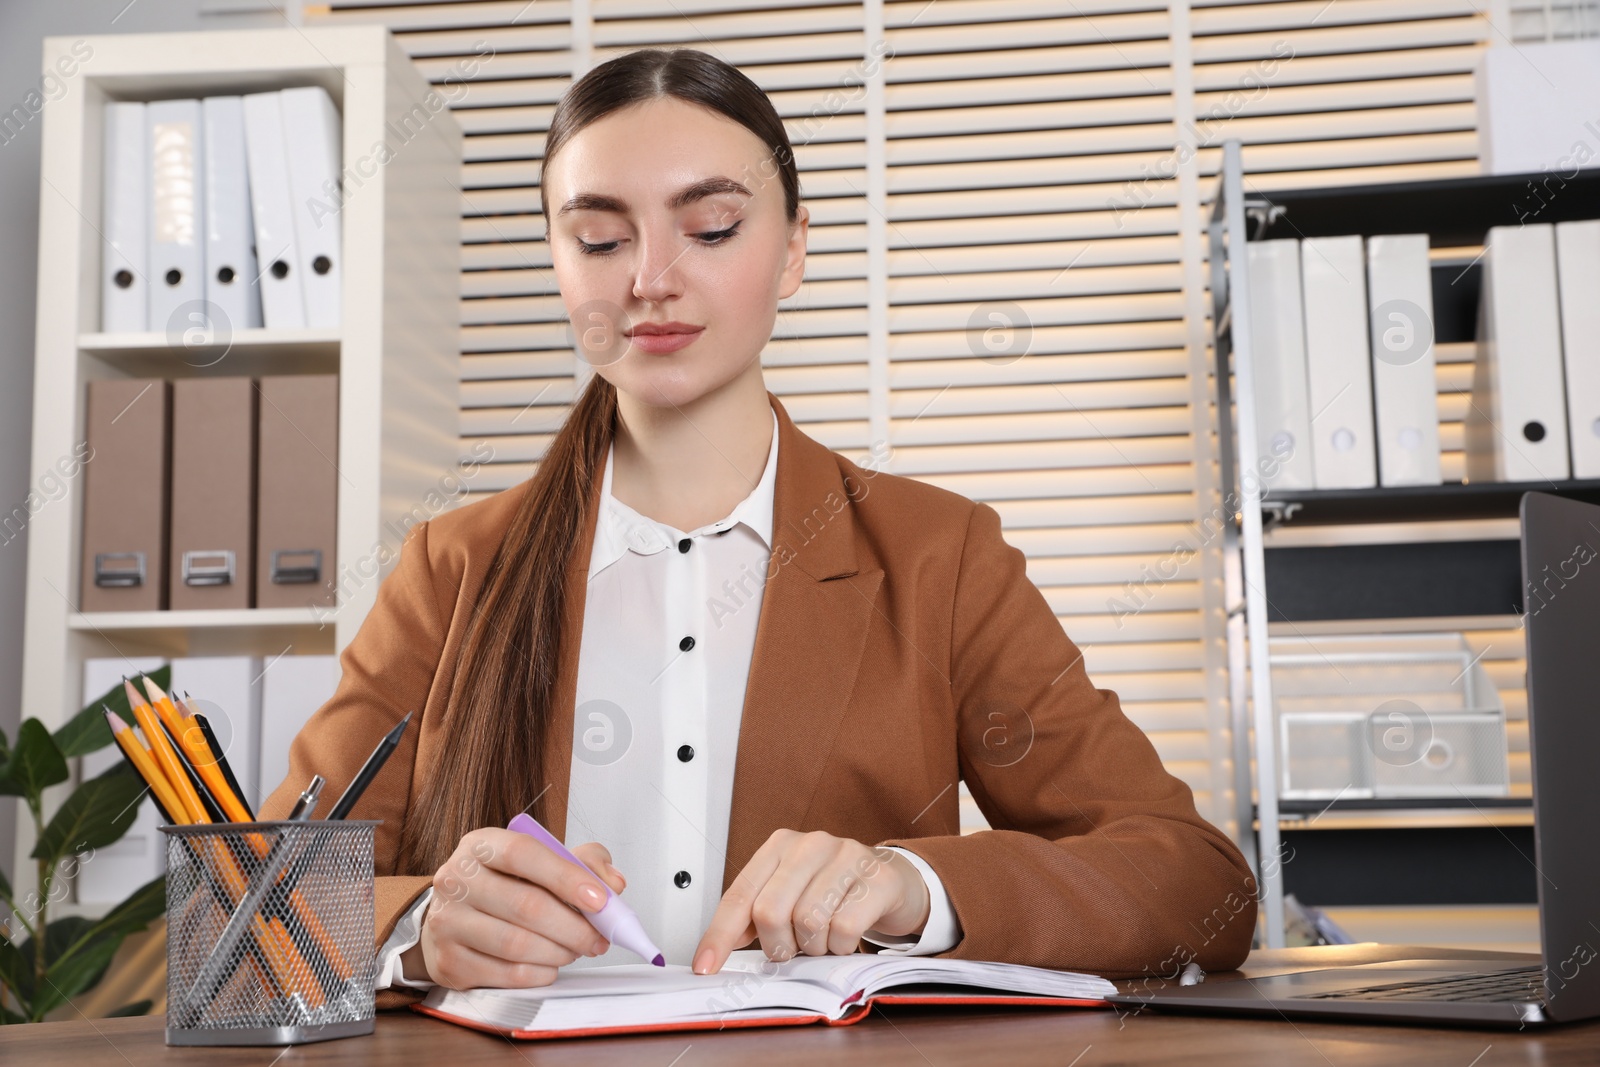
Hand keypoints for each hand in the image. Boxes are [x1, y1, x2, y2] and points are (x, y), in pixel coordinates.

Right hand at [400, 827, 626, 988]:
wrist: (453, 917)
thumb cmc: (506, 885)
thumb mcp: (542, 859)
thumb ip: (584, 862)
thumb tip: (614, 883)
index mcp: (481, 845)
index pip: (523, 854)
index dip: (566, 877)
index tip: (601, 900)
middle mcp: (456, 879)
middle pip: (525, 905)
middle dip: (574, 927)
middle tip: (599, 938)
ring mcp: (447, 922)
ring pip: (517, 944)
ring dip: (560, 952)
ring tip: (576, 950)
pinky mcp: (450, 961)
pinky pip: (507, 974)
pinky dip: (540, 973)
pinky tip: (551, 965)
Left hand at [691, 829, 929, 974]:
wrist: (890, 880)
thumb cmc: (832, 891)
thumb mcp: (788, 895)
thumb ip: (752, 918)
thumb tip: (713, 953)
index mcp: (779, 846)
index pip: (739, 895)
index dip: (719, 935)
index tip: (705, 967)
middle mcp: (810, 844)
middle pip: (771, 911)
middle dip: (778, 945)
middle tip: (791, 949)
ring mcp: (847, 856)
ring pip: (808, 921)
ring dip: (813, 946)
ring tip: (822, 939)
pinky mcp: (877, 878)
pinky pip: (845, 928)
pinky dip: (841, 946)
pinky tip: (845, 937)